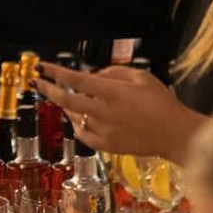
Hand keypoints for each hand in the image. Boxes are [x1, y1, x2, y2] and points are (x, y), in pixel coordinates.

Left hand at [36, 61, 205, 162]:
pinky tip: (78, 117)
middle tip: (38, 83)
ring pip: (74, 116)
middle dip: (48, 89)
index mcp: (113, 92)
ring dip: (66, 105)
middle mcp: (104, 112)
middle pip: (66, 100)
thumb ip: (114, 73)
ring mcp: (104, 130)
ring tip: (65, 97)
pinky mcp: (107, 146)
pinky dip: (77, 123)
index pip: (76, 79)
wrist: (175, 134)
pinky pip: (83, 134)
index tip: (41, 66)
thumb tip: (92, 77)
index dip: (55, 72)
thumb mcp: (141, 77)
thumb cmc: (161, 102)